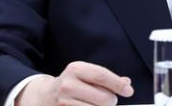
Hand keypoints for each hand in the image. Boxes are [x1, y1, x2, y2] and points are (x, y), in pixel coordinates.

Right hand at [16, 61, 133, 105]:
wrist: (43, 96)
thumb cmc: (70, 84)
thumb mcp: (84, 75)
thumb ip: (105, 78)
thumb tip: (126, 83)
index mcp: (75, 69)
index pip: (102, 76)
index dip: (118, 84)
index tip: (128, 91)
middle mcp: (68, 85)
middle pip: (104, 98)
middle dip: (111, 101)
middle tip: (108, 100)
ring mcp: (63, 102)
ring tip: (95, 104)